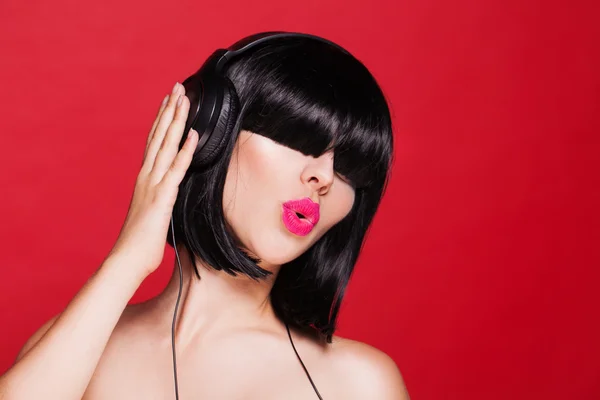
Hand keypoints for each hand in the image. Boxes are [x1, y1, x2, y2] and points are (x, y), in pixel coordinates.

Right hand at [107, 82, 197, 278]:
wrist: (127, 259)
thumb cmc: (139, 242)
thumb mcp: (151, 213)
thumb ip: (159, 199)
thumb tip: (168, 196)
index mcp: (144, 179)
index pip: (154, 142)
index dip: (161, 120)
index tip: (168, 101)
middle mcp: (146, 176)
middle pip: (159, 136)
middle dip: (169, 110)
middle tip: (177, 87)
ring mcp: (153, 184)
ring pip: (166, 146)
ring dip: (177, 121)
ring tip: (184, 99)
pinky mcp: (162, 197)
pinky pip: (177, 170)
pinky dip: (185, 151)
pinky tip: (193, 134)